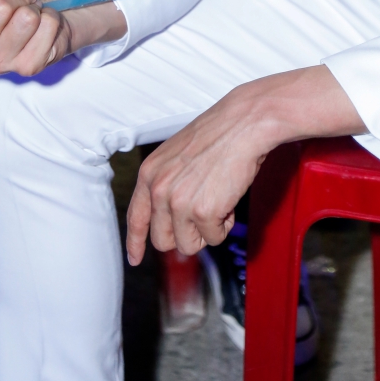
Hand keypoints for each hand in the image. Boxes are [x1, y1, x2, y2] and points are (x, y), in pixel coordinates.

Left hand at [125, 65, 364, 263]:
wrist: (244, 122)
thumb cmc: (219, 134)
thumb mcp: (178, 155)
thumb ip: (168, 184)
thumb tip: (170, 218)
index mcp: (150, 172)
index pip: (136, 217)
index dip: (135, 243)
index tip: (135, 258)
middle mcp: (158, 189)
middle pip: (162, 240)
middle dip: (185, 235)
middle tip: (204, 216)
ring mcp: (179, 202)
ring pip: (188, 245)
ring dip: (206, 231)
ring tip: (219, 203)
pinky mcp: (203, 212)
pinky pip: (214, 238)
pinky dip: (225, 225)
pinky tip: (230, 201)